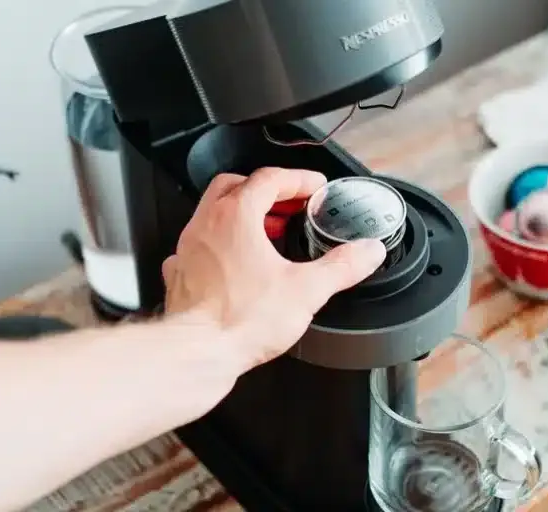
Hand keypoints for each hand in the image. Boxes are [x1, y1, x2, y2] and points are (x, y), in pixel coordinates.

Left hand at [162, 167, 386, 368]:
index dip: (297, 179)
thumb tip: (368, 251)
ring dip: (242, 216)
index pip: (269, 178)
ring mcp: (188, 250)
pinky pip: (199, 247)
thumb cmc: (239, 319)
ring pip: (213, 215)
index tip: (314, 187)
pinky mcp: (179, 276)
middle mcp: (206, 225)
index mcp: (236, 216)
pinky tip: (235, 265)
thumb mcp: (307, 290)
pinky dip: (220, 246)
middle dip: (265, 191)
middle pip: (234, 187)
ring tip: (267, 234)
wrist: (196, 353)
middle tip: (289, 205)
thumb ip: (342, 266)